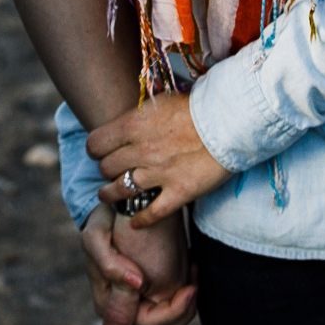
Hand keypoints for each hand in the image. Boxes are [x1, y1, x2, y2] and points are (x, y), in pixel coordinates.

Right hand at [77, 205, 198, 324]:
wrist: (119, 204)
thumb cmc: (105, 219)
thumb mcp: (97, 240)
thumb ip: (110, 271)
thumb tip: (126, 308)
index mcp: (107, 302)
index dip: (170, 315)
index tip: (189, 289)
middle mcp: (120, 309)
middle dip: (180, 313)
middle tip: (193, 283)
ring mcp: (133, 303)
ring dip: (183, 307)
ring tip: (191, 275)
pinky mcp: (145, 294)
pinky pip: (168, 311)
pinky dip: (182, 300)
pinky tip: (189, 275)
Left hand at [84, 91, 232, 230]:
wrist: (228, 121)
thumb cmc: (197, 107)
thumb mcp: (161, 101)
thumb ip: (140, 113)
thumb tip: (129, 119)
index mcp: (134, 125)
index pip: (96, 143)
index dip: (95, 149)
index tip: (99, 152)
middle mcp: (141, 151)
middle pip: (106, 167)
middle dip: (105, 170)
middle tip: (109, 171)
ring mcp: (158, 173)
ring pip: (121, 190)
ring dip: (110, 194)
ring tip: (106, 195)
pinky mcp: (178, 191)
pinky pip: (152, 212)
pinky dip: (141, 219)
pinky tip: (135, 223)